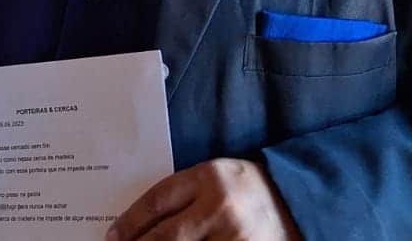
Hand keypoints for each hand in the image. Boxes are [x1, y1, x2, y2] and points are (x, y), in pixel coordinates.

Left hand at [107, 158, 299, 240]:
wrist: (299, 202)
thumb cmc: (247, 189)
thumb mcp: (214, 178)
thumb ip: (184, 193)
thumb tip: (142, 220)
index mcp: (208, 178)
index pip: (156, 202)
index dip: (130, 223)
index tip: (113, 235)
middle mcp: (220, 207)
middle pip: (165, 236)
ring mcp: (233, 237)